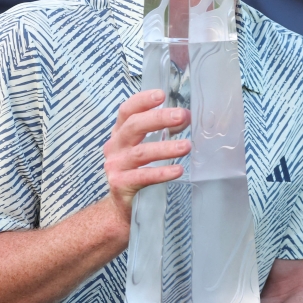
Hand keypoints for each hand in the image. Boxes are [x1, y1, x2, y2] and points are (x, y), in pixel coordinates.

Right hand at [103, 89, 190, 225]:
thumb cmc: (136, 172)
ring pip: (141, 152)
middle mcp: (115, 146)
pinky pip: (143, 177)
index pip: (127, 111)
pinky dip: (162, 172)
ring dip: (165, 147)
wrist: (121, 207)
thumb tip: (186, 118)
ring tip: (187, 146)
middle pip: (134, 126)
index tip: (161, 94)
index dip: (142, 100)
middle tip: (182, 116)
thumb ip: (160, 132)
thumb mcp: (143, 148)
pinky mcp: (121, 185)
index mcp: (120, 133)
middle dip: (159, 119)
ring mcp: (116, 166)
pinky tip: (178, 170)